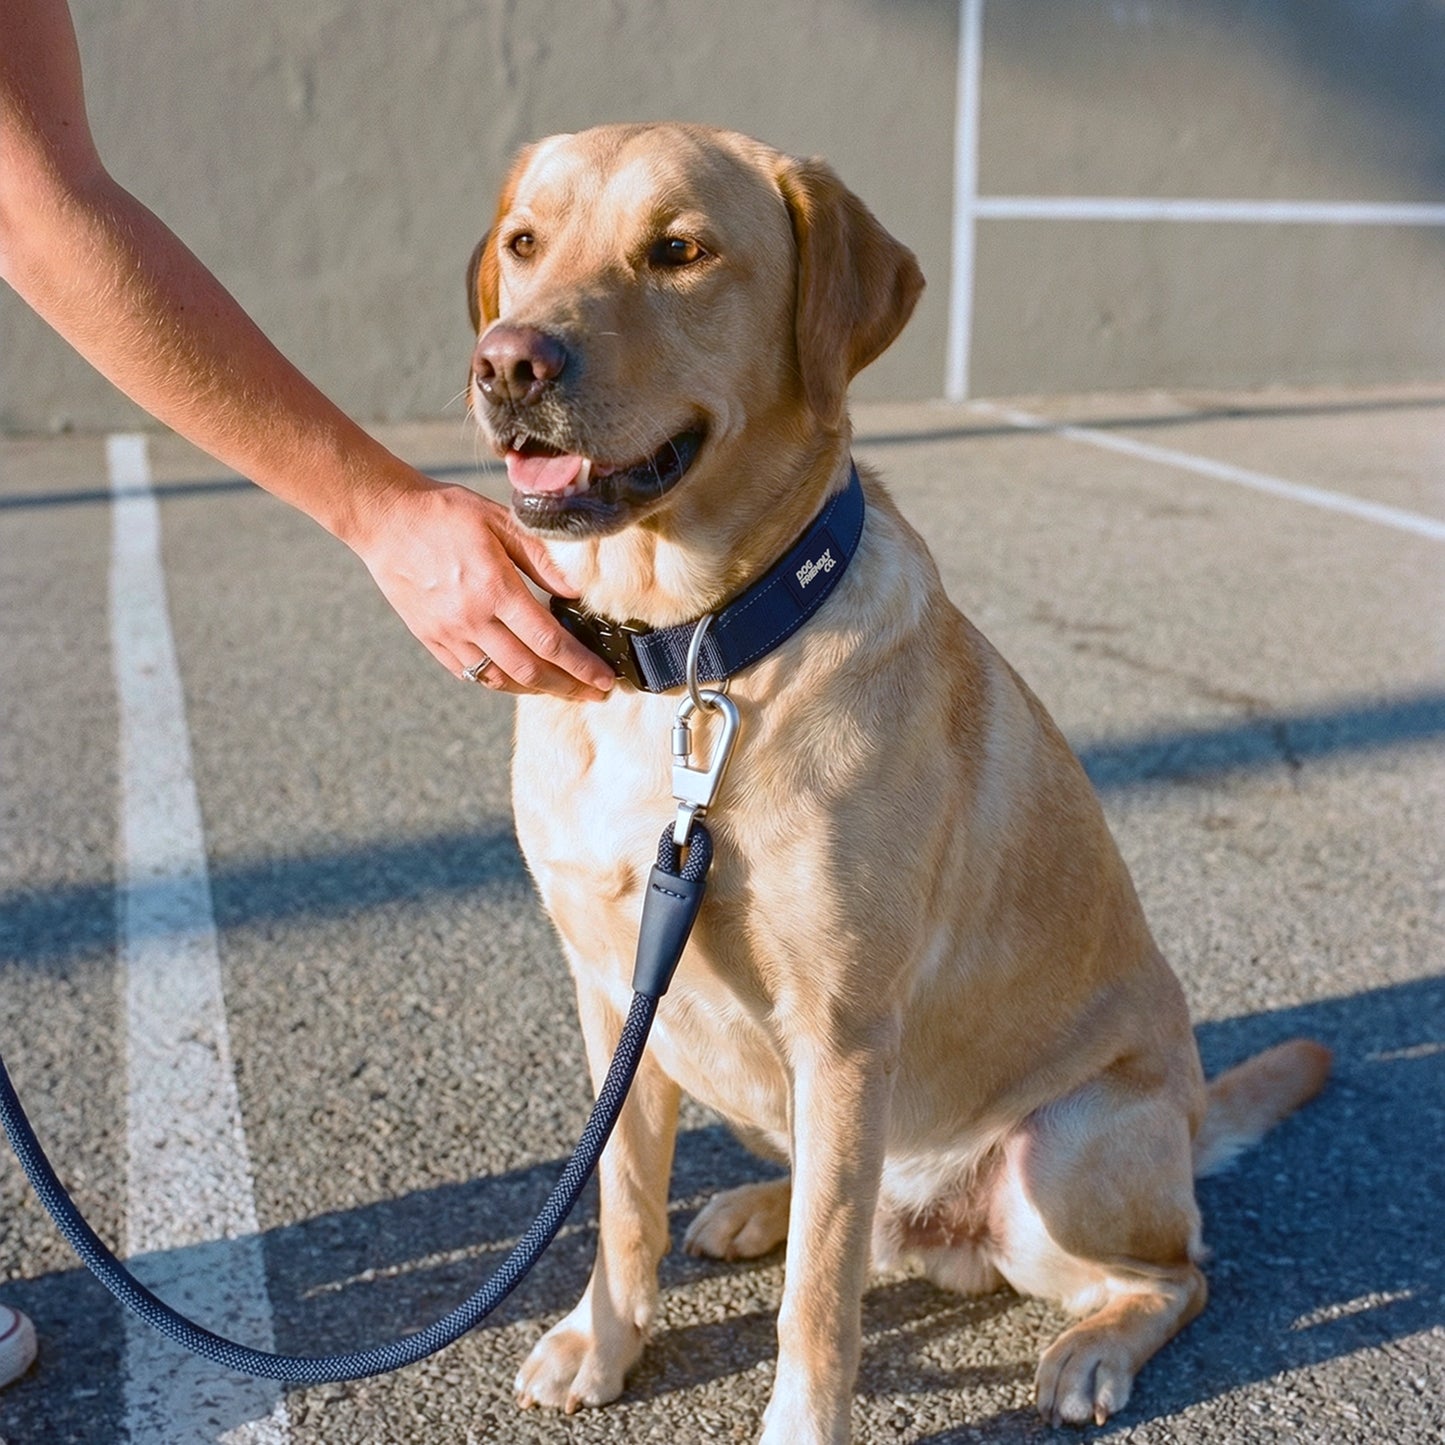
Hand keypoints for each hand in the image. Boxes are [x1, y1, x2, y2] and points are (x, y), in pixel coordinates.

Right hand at [353, 477, 614, 699]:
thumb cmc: (446, 513)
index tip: (605, 679)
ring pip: (500, 679)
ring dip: (537, 690)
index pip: (549, 641)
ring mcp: (448, 633)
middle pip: (529, 671)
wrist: (384, 519)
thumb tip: (577, 592)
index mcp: (494, 588)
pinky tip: (520, 679)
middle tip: (596, 694)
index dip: (581, 666)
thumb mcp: (501, 521)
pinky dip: (501, 682)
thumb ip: (542, 558)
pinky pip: (471, 673)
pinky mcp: (431, 638)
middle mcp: (471, 618)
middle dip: (568, 687)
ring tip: (563, 689)